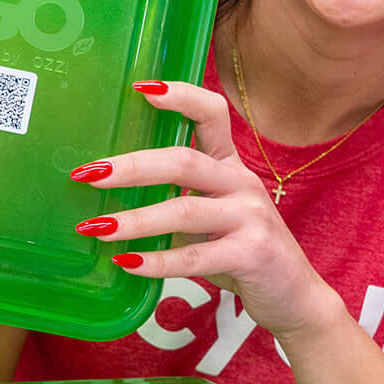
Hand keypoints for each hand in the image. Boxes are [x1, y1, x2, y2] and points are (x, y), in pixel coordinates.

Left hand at [72, 82, 345, 340]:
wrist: (294, 295)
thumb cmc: (242, 250)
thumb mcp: (215, 214)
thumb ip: (179, 198)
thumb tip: (112, 190)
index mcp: (230, 166)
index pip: (212, 113)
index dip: (180, 96)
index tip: (140, 89)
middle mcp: (242, 183)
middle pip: (183, 161)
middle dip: (132, 167)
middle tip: (89, 174)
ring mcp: (251, 218)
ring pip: (184, 210)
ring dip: (135, 219)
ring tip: (95, 228)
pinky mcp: (252, 254)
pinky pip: (195, 256)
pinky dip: (157, 261)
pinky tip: (127, 262)